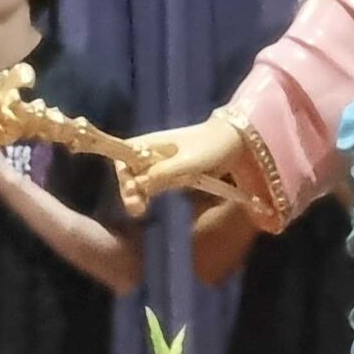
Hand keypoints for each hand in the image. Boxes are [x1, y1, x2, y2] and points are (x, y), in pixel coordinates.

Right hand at [117, 119, 243, 213]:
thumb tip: (140, 184)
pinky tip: (144, 207)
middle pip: (129, 171)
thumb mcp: (188, 161)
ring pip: (139, 181)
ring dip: (135, 195)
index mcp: (151, 143)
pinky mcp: (169, 174)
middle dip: (128, 189)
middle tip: (135, 206)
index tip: (130, 187)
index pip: (123, 154)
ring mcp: (159, 164)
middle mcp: (150, 152)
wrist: (232, 143)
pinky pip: (151, 186)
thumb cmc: (210, 146)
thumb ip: (165, 172)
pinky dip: (146, 196)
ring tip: (138, 210)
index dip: (122, 171)